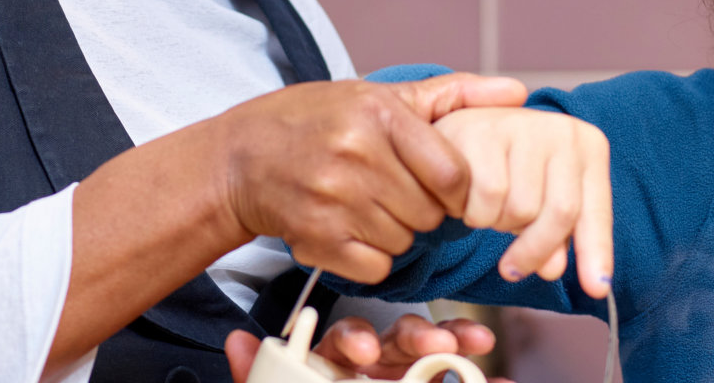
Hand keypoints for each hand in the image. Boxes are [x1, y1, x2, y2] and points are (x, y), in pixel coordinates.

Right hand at [218, 74, 528, 284]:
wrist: (241, 158)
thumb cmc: (317, 120)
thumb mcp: (379, 94)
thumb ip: (453, 95)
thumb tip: (518, 92)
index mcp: (377, 114)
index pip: (452, 172)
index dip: (455, 187)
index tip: (439, 183)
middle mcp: (355, 154)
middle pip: (429, 212)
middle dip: (420, 208)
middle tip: (392, 190)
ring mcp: (333, 199)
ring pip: (404, 241)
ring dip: (395, 232)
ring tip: (367, 204)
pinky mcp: (315, 238)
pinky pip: (376, 267)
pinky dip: (370, 256)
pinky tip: (350, 228)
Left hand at [225, 315, 512, 381]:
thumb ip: (262, 382)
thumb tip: (237, 341)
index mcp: (336, 374)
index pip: (345, 343)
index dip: (355, 340)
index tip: (361, 352)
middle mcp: (376, 376)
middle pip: (398, 341)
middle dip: (418, 335)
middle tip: (433, 342)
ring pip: (438, 357)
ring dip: (458, 344)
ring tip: (475, 342)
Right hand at [433, 107, 612, 297]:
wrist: (463, 129)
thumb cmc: (511, 169)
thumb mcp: (544, 199)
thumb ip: (557, 236)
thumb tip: (552, 269)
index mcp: (588, 146)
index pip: (594, 212)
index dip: (596, 253)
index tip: (597, 290)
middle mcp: (562, 130)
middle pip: (558, 215)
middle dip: (533, 252)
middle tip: (512, 269)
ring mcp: (523, 126)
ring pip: (518, 210)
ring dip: (496, 225)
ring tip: (487, 208)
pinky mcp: (483, 132)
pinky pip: (484, 200)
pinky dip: (471, 212)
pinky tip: (465, 198)